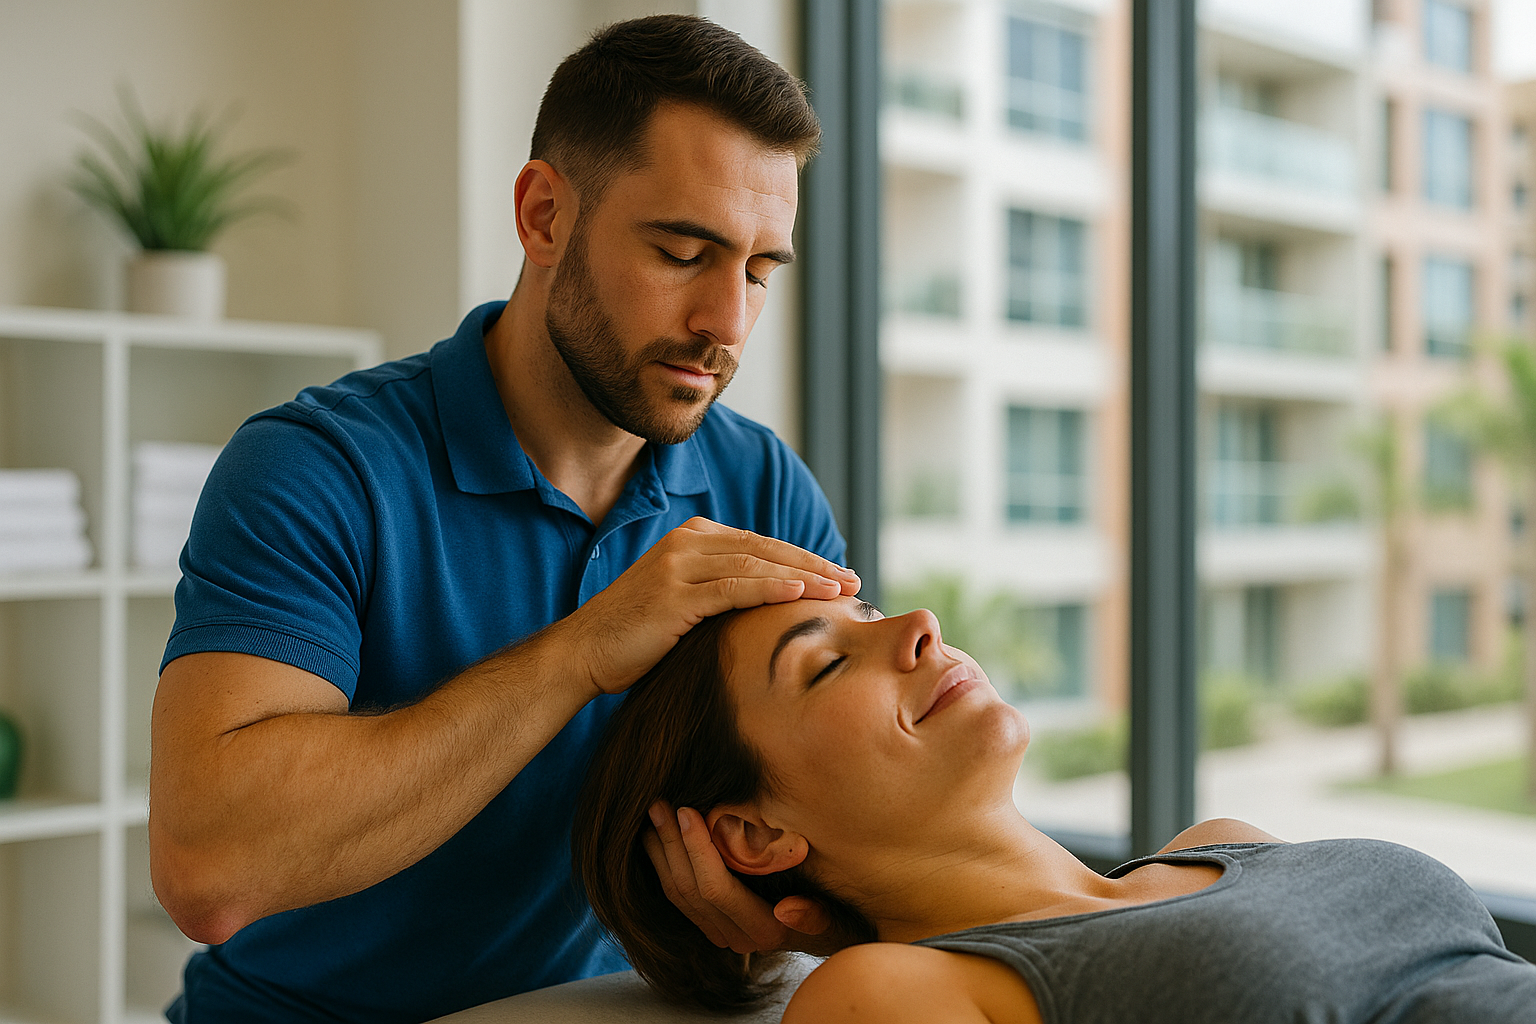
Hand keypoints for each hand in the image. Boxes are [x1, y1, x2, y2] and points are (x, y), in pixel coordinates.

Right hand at [561, 517, 858, 696]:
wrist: (583, 652)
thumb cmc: (637, 636)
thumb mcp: (686, 603)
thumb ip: (722, 592)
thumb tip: (773, 606)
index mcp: (694, 537)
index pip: (762, 545)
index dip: (804, 560)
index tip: (839, 577)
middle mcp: (687, 542)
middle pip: (766, 549)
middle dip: (814, 566)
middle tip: (853, 581)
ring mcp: (679, 565)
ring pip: (756, 566)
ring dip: (804, 577)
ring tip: (840, 591)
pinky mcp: (673, 593)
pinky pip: (732, 588)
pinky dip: (769, 589)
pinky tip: (799, 593)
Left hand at [644, 802, 841, 955]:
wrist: (832, 936)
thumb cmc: (840, 917)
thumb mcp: (836, 917)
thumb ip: (815, 916)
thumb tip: (785, 910)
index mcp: (762, 931)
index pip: (715, 889)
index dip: (697, 849)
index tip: (686, 811)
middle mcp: (735, 938)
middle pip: (689, 890)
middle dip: (671, 845)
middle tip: (659, 804)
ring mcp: (720, 933)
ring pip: (677, 895)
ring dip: (661, 853)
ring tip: (652, 815)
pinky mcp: (712, 924)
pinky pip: (679, 897)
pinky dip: (664, 865)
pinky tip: (656, 839)